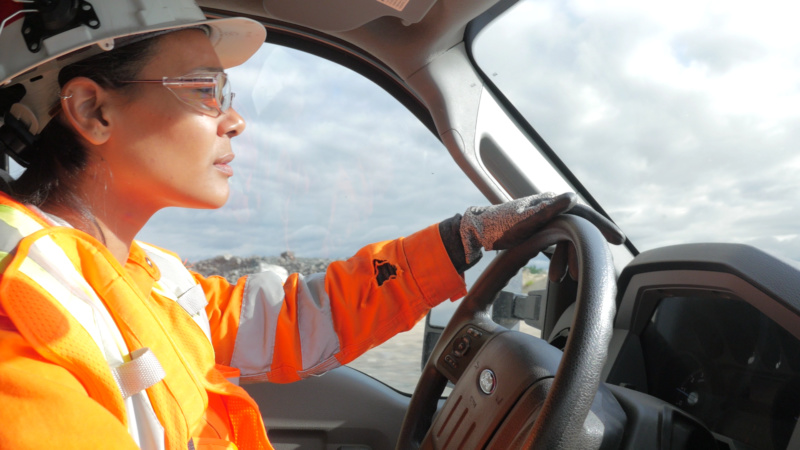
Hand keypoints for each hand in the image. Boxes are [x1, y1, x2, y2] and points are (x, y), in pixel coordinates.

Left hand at [457, 192, 624, 265]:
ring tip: (561, 278)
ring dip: (567, 257)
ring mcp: (544, 218)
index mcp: (550, 203)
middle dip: (584, 250)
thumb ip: (548, 212)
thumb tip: (573, 198)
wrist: (475, 232)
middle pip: (577, 228)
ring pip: (566, 237)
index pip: (584, 214)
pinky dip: (559, 255)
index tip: (618, 239)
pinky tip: (557, 271)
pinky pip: (556, 241)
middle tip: (590, 270)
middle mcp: (550, 208)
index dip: (602, 226)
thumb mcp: (523, 223)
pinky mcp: (537, 228)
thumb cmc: (496, 227)